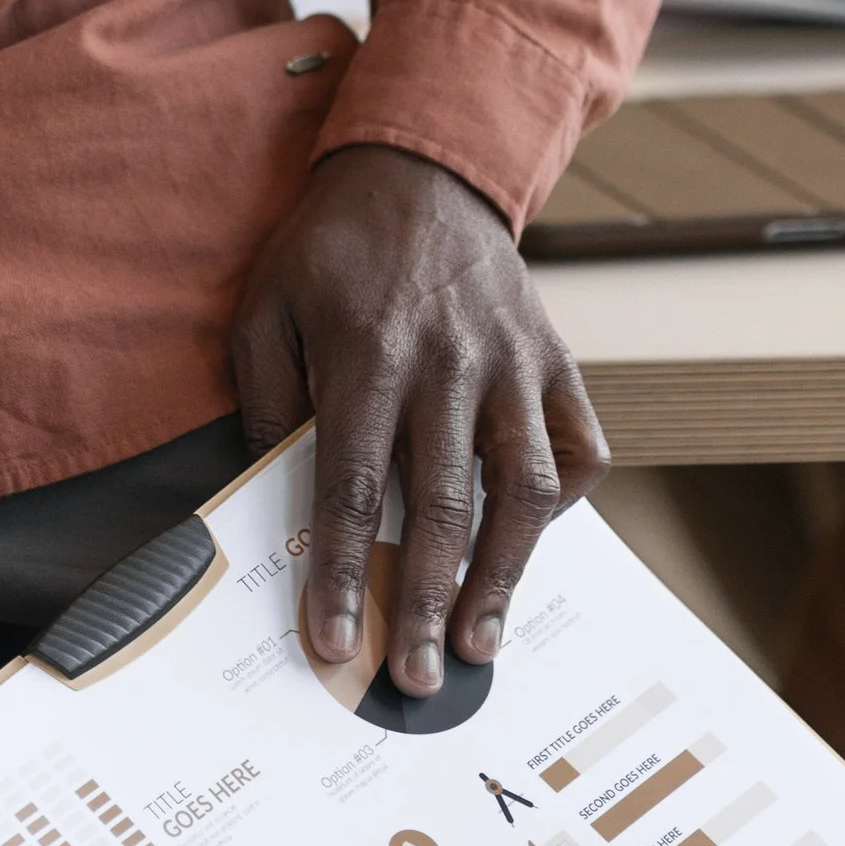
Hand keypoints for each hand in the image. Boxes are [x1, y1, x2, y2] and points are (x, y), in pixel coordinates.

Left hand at [231, 141, 605, 696]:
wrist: (420, 168)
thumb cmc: (332, 248)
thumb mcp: (266, 304)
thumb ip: (264, 398)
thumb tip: (264, 494)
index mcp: (368, 352)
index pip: (351, 485)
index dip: (343, 572)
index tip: (334, 643)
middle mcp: (449, 364)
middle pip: (440, 505)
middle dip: (426, 601)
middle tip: (416, 677)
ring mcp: (513, 363)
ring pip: (522, 488)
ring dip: (503, 574)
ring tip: (479, 641)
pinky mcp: (556, 359)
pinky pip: (580, 446)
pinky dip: (563, 500)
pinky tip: (530, 541)